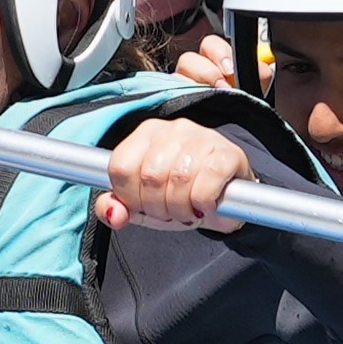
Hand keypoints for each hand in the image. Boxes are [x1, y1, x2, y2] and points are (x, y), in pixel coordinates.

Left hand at [102, 114, 255, 229]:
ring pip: (179, 178)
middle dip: (157, 207)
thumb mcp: (142, 205)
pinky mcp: (228, 152)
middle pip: (150, 176)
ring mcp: (202, 136)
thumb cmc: (179, 196)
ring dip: (181, 208)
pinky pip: (209, 179)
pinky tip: (206, 206)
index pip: (120, 167)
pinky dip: (204, 201)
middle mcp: (172, 129)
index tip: (143, 206)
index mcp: (144, 135)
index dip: (130, 197)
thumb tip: (114, 214)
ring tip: (188, 211)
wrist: (225, 198)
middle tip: (169, 213)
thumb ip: (115, 209)